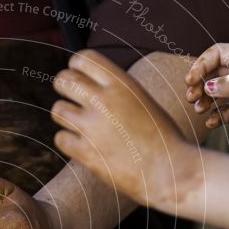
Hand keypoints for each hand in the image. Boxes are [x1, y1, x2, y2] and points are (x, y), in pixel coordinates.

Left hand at [51, 49, 198, 211]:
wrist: (170, 171)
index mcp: (122, 83)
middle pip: (63, 80)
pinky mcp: (86, 153)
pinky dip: (68, 141)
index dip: (76, 67)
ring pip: (57, 110)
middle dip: (65, 88)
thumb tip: (88, 84)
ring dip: (65, 116)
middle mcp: (104, 100)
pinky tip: (82, 145)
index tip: (81, 79)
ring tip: (79, 124)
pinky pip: (60, 138)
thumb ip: (116, 91)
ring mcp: (93, 127)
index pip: (82, 58)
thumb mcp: (143, 101)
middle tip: (74, 100)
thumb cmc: (161, 137)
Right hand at [185, 43, 228, 127]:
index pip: (216, 53)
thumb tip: (208, 87)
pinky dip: (218, 117)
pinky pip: (228, 111)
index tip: (189, 80)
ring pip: (218, 93)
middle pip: (214, 74)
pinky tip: (210, 122)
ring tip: (199, 109)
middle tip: (191, 97)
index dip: (200, 65)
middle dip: (199, 86)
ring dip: (205, 102)